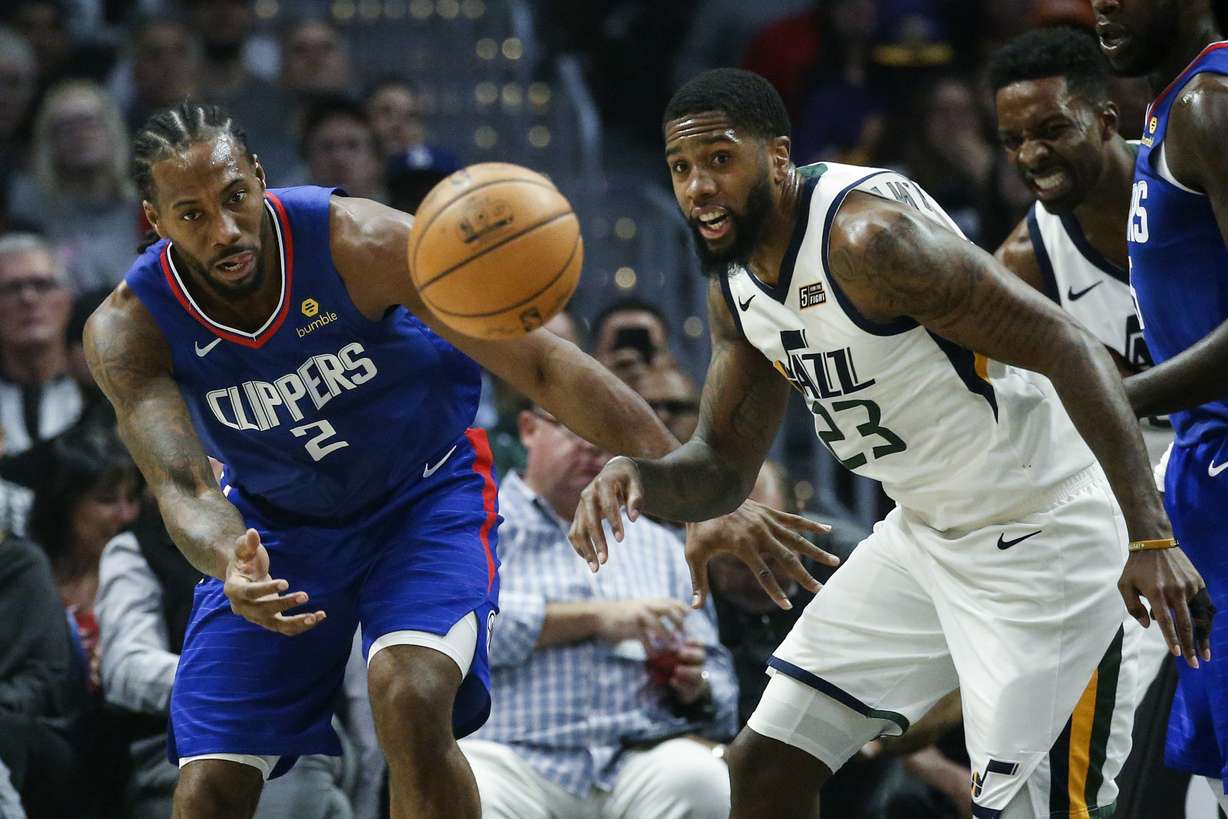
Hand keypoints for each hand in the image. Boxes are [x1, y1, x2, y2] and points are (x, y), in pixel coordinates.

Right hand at [224, 529, 325, 635]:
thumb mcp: (243, 550)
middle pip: (263, 611)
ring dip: (296, 623)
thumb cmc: (244, 560)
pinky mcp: (270, 621)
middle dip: (285, 604)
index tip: (286, 583)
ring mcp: (256, 617)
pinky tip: (320, 616)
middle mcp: (243, 608)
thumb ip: (248, 543)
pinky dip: (302, 626)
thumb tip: (252, 532)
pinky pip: (286, 628)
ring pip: (276, 625)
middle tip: (305, 596)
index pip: (249, 593)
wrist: (243, 576)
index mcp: (233, 589)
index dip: (266, 589)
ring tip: (315, 617)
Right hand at [569, 456, 643, 570]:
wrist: (613, 472)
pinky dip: (580, 547)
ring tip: (596, 568)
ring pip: (578, 529)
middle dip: (597, 541)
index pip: (608, 505)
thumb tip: (634, 518)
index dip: (614, 523)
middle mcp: (587, 494)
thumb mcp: (636, 484)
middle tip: (605, 560)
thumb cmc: (628, 480)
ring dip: (585, 549)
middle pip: (590, 520)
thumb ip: (637, 499)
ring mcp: (581, 506)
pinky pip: (574, 533)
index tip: (621, 540)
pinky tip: (589, 561)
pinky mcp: (579, 515)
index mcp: (602, 483)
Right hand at [594, 597, 687, 643]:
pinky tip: (654, 655)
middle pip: (668, 610)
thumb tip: (668, 620)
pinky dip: (650, 648)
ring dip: (667, 636)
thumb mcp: (639, 608)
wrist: (600, 615)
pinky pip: (644, 638)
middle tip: (684, 634)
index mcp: (649, 601)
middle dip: (678, 622)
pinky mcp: (630, 626)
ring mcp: (638, 615)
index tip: (690, 616)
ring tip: (674, 647)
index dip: (682, 607)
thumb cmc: (621, 614)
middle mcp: (645, 606)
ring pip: (657, 625)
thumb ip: (653, 613)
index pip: (670, 601)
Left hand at [667, 638, 707, 704]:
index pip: (699, 644)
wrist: (680, 687)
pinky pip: (690, 688)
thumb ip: (668, 646)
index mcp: (695, 653)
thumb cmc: (672, 666)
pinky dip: (681, 685)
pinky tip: (672, 681)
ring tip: (677, 670)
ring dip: (688, 671)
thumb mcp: (670, 655)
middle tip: (680, 653)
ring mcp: (698, 678)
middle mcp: (699, 664)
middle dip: (691, 654)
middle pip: (701, 657)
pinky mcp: (693, 690)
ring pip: (698, 673)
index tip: (684, 641)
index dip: (694, 641)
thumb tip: (657, 632)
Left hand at [685, 500, 837, 609]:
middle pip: (787, 559)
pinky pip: (794, 520)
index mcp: (743, 546)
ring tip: (834, 562)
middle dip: (804, 576)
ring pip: (796, 539)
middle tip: (820, 590)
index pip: (763, 574)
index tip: (787, 606)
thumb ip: (698, 582)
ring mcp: (766, 522)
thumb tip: (694, 607)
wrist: (704, 492)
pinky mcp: (769, 512)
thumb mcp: (694, 554)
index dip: (775, 592)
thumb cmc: (698, 526)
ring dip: (816, 551)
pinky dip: (810, 525)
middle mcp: (759, 534)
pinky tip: (828, 531)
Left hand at [1118, 547, 1214, 667]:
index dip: (1171, 638)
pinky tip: (1206, 632)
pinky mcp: (1198, 582)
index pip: (1166, 621)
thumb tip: (1148, 626)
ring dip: (1204, 637)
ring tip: (1205, 654)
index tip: (1176, 654)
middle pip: (1186, 624)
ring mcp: (1189, 586)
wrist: (1154, 543)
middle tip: (1193, 663)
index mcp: (1156, 592)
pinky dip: (1207, 620)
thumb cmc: (1136, 567)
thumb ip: (1133, 607)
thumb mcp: (1124, 585)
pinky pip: (1205, 605)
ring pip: (1201, 617)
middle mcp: (1175, 591)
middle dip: (1190, 646)